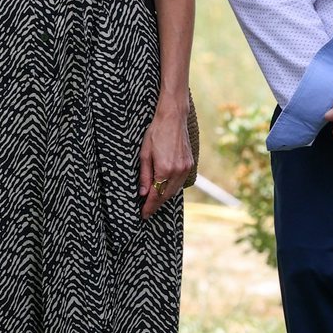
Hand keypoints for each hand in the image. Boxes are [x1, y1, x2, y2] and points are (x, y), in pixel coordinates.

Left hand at [138, 102, 191, 218]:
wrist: (173, 118)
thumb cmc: (156, 133)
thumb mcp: (144, 154)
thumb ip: (144, 175)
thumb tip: (142, 193)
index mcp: (165, 169)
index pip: (156, 195)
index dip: (149, 206)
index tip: (143, 214)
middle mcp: (178, 171)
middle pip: (166, 195)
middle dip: (156, 204)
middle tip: (147, 211)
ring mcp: (186, 168)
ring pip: (174, 190)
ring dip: (164, 196)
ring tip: (154, 201)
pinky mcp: (190, 164)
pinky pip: (180, 182)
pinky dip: (172, 187)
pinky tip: (164, 188)